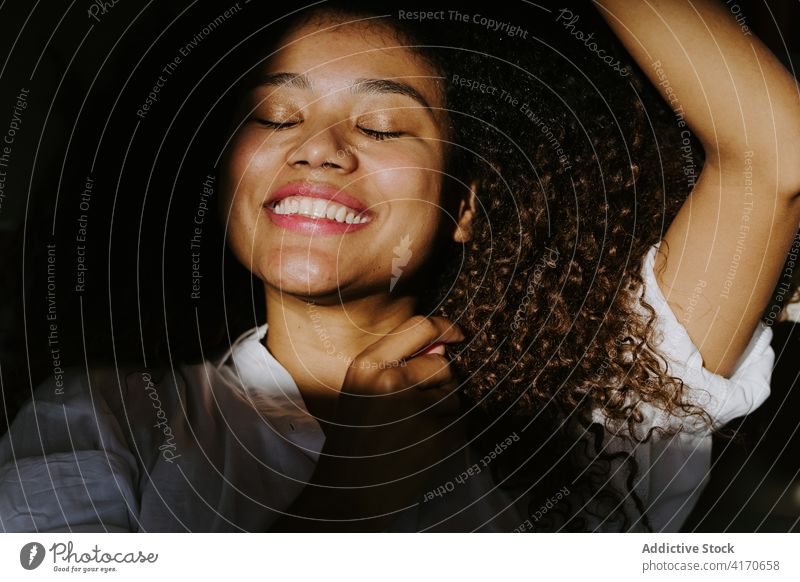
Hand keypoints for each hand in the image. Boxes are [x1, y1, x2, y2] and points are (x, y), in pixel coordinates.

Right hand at [316, 315, 466, 517]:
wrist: (348, 490)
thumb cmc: (356, 435)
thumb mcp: (362, 389)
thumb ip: (398, 362)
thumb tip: (443, 344)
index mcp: (367, 365)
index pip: (419, 327)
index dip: (444, 327)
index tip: (456, 334)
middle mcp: (390, 381)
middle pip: (442, 364)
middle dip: (438, 382)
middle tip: (409, 408)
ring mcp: (413, 410)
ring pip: (453, 394)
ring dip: (442, 409)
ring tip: (409, 429)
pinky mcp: (433, 436)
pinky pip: (457, 421)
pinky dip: (446, 431)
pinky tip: (419, 445)